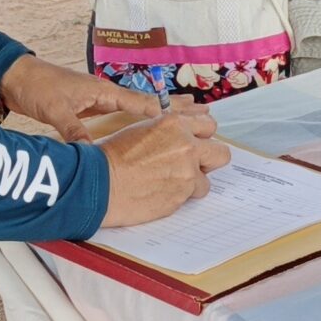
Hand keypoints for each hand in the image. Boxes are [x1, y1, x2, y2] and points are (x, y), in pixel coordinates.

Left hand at [1, 54, 178, 143]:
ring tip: (188, 116)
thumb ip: (74, 130)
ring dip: (163, 114)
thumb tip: (90, 152)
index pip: (141, 104)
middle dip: (177, 109)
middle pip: (148, 104)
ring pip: (140, 110)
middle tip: (205, 113)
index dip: (168, 113)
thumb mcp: (56, 110)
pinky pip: (124, 116)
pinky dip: (142, 120)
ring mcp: (101, 100)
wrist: (16, 78)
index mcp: (103, 90)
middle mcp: (107, 94)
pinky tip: (150, 127)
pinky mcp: (91, 108)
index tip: (193, 117)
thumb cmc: (37, 87)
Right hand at [97, 110, 230, 226]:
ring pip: (205, 181)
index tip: (196, 144)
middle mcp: (186, 145)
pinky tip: (158, 193)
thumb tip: (185, 136)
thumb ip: (169, 131)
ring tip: (167, 184)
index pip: (209, 126)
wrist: (99, 183)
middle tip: (193, 166)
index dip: (202, 137)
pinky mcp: (182, 195)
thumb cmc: (112, 156)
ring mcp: (187, 172)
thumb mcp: (142, 129)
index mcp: (175, 124)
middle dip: (209, 161)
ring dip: (192, 184)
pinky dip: (178, 197)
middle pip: (221, 153)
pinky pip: (189, 197)